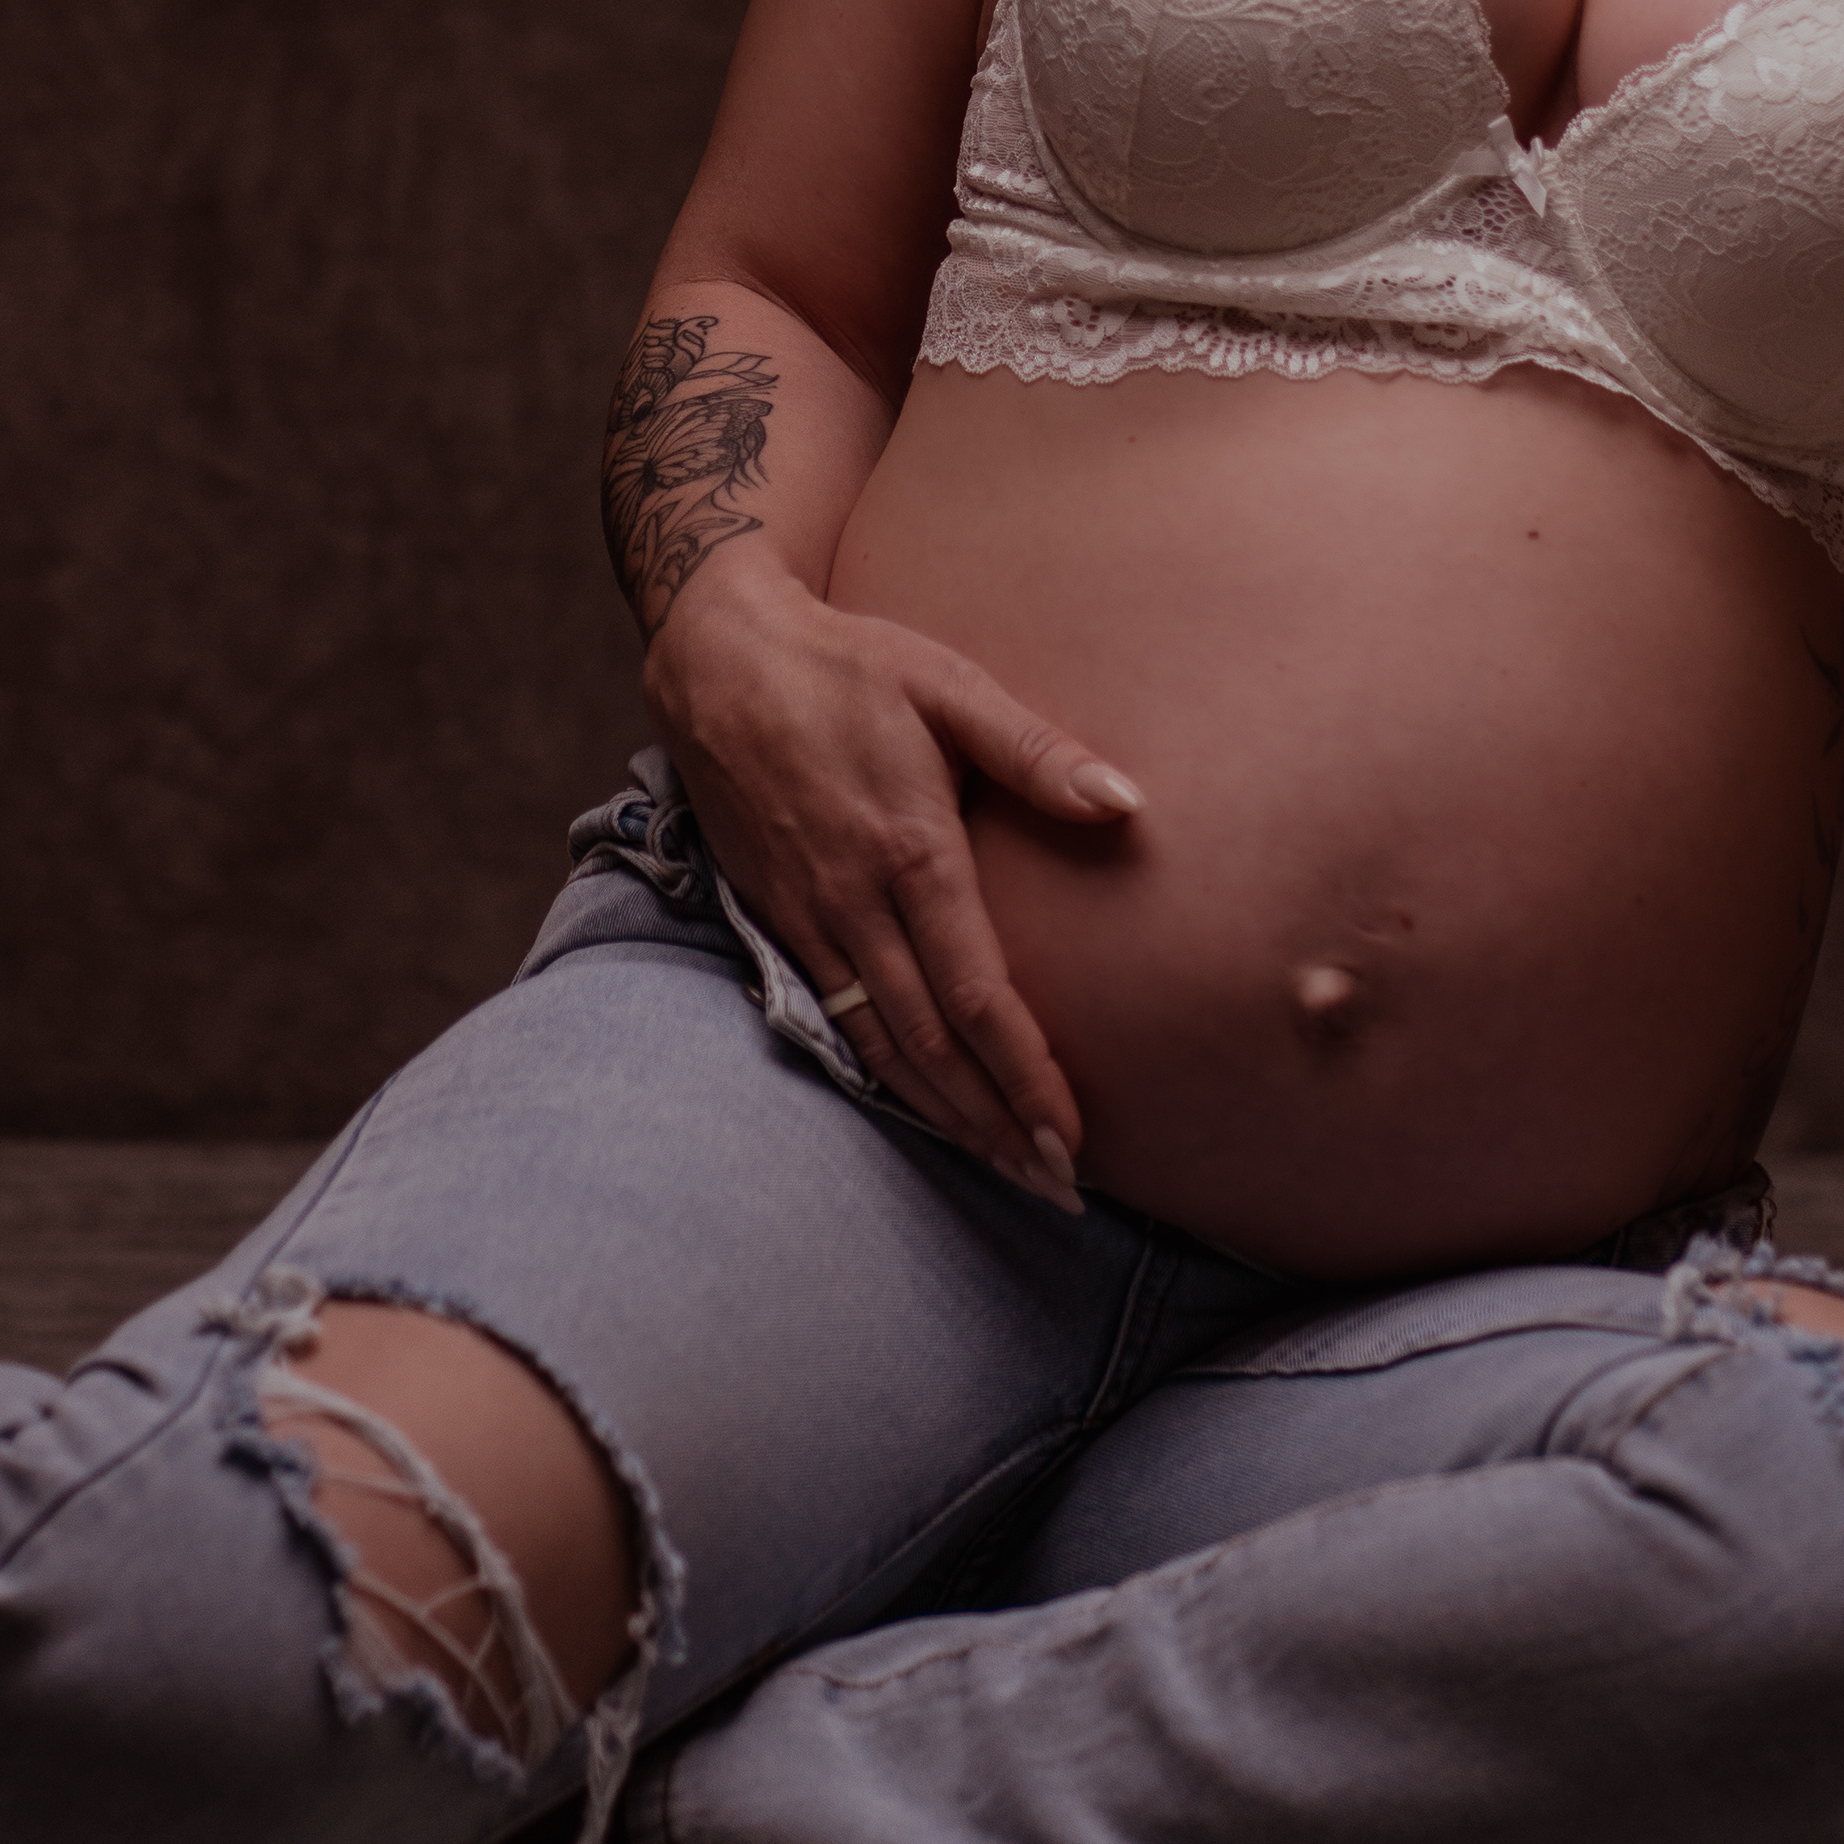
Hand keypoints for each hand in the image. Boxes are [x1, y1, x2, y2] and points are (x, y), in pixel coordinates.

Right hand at [643, 546, 1140, 1209]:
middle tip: (1056, 1185)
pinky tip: (924, 1104)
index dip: (1028, 1076)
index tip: (1073, 1136)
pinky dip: (886, 1076)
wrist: (717, 659)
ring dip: (945, 1116)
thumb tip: (1126, 803)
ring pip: (882, 1046)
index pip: (979, 996)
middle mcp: (855, 902)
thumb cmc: (847, 663)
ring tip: (1005, 1167)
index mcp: (910, 851)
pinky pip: (839, 1018)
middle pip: (933, 1045)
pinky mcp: (776, 919)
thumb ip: (1036, 750)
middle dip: (997, 1124)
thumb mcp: (948, 684)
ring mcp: (808, 919)